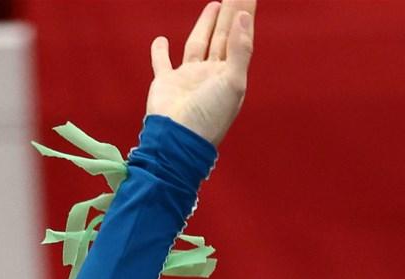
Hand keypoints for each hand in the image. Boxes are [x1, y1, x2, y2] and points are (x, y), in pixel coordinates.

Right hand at [146, 1, 256, 146]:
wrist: (177, 140)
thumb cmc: (208, 116)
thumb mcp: (232, 82)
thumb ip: (240, 50)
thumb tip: (244, 17)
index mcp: (230, 74)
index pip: (239, 36)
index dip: (244, 13)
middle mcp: (211, 74)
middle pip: (222, 35)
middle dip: (229, 12)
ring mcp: (189, 77)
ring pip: (198, 43)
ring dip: (206, 24)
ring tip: (214, 5)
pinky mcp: (166, 82)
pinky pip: (162, 62)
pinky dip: (160, 52)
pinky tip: (161, 40)